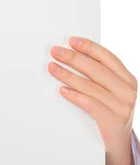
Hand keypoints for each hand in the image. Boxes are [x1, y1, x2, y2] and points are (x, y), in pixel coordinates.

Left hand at [49, 37, 136, 164]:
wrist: (119, 140)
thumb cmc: (109, 108)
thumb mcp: (110, 89)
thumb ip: (98, 73)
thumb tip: (72, 53)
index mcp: (127, 78)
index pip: (107, 57)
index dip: (89, 47)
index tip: (71, 41)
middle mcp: (127, 91)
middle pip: (96, 70)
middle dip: (73, 58)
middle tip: (56, 52)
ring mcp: (122, 106)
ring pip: (90, 86)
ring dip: (68, 75)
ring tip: (53, 68)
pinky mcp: (113, 120)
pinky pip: (90, 104)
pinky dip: (75, 96)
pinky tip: (62, 90)